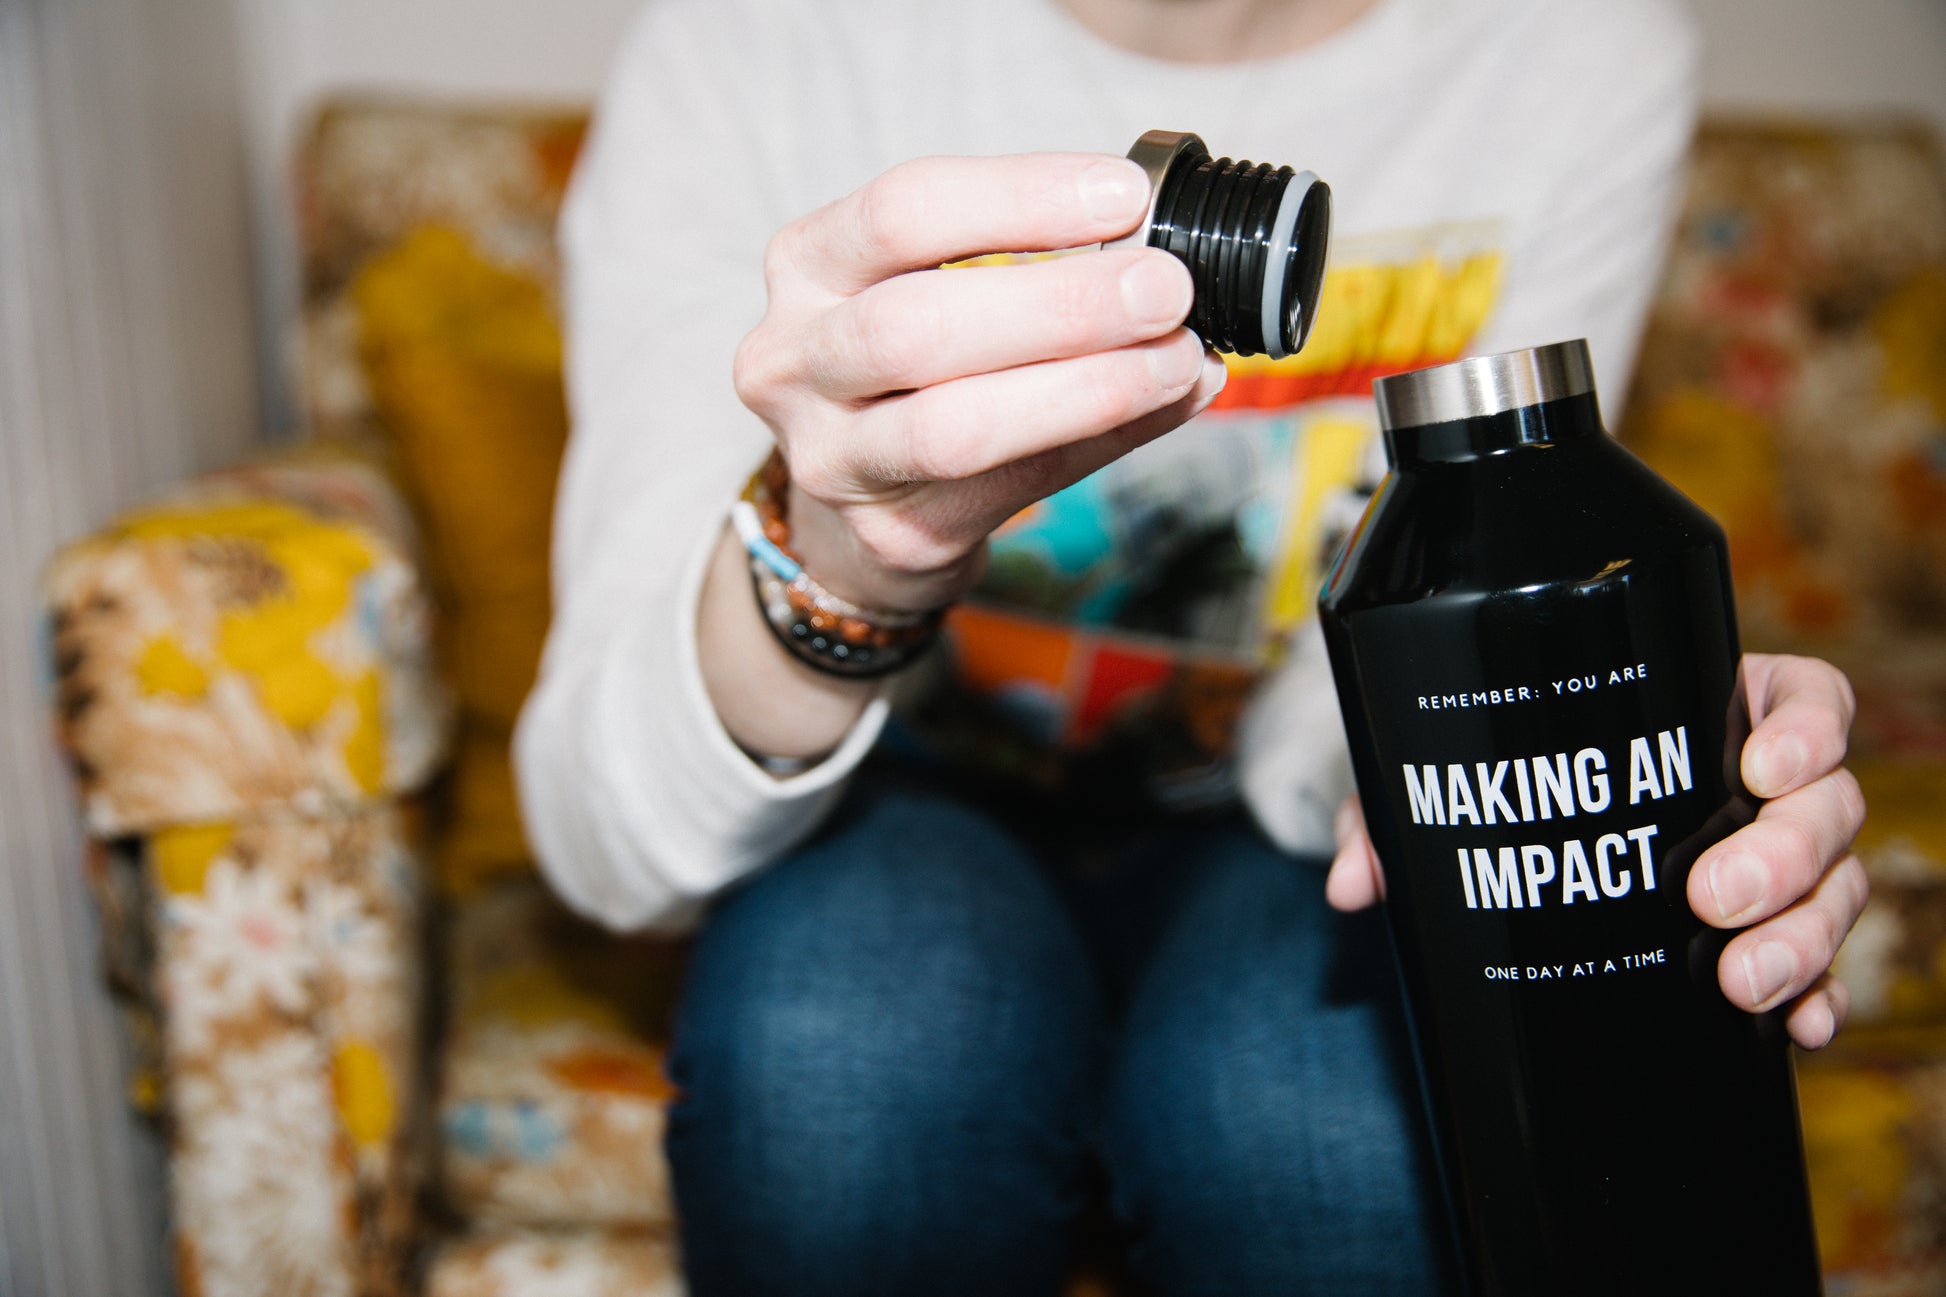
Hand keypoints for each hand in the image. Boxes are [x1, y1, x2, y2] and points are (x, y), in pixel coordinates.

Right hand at [733, 152, 1227, 612]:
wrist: (861, 506)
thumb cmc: (914, 370)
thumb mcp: (935, 286)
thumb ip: (1026, 261)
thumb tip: (1164, 250)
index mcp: (808, 266)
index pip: (901, 212)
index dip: (1018, 198)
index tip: (1125, 197)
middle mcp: (794, 361)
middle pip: (917, 326)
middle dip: (1060, 304)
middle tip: (1164, 289)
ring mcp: (833, 459)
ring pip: (956, 426)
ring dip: (1087, 387)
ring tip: (1176, 358)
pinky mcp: (891, 533)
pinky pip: (1013, 486)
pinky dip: (1102, 440)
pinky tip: (1164, 406)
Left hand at [1327, 653, 1867, 1049]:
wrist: (1518, 860)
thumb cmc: (1496, 794)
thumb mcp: (1445, 790)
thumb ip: (1392, 818)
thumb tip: (1349, 884)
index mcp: (1707, 714)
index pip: (1803, 703)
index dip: (1805, 730)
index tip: (1759, 761)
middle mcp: (1760, 791)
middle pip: (1825, 807)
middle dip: (1785, 853)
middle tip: (1711, 894)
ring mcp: (1779, 870)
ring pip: (1833, 890)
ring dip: (1802, 936)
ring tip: (1739, 978)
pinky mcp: (1774, 939)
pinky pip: (1826, 968)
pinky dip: (1820, 997)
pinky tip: (1800, 1026)